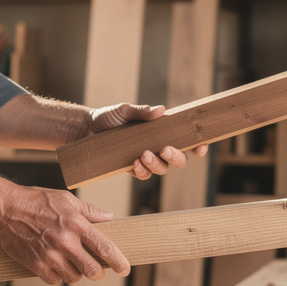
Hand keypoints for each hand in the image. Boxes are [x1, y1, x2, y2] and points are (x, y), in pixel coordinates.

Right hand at [0, 185, 129, 284]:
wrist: (5, 208)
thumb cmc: (36, 201)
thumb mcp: (65, 199)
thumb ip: (89, 211)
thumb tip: (109, 217)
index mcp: (76, 224)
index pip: (104, 247)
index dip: (118, 262)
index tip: (124, 269)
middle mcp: (65, 241)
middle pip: (92, 270)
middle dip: (98, 273)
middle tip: (97, 271)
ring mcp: (50, 255)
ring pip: (73, 277)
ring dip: (76, 273)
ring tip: (71, 263)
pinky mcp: (36, 264)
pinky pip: (54, 280)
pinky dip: (57, 276)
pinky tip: (55, 265)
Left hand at [88, 103, 208, 179]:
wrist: (86, 129)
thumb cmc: (108, 117)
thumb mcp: (124, 110)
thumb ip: (142, 111)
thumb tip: (161, 110)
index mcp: (162, 132)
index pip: (186, 140)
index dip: (197, 145)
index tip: (201, 147)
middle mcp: (157, 147)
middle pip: (179, 160)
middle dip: (177, 157)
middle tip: (165, 149)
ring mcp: (146, 159)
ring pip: (162, 170)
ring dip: (156, 164)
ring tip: (144, 154)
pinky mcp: (132, 168)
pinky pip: (144, 175)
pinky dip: (142, 170)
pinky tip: (134, 163)